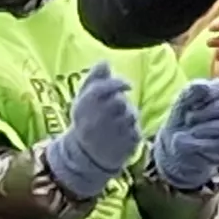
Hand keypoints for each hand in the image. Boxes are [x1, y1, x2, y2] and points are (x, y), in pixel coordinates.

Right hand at [42, 62, 142, 198]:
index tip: (127, 85)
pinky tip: (123, 134)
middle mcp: (94, 122)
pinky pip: (136, 130)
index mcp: (82, 109)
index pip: (100, 91)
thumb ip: (93, 80)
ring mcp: (109, 136)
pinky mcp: (124, 146)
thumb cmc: (87, 121)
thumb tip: (104, 62)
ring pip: (130, 115)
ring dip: (129, 115)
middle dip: (122, 102)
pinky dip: (133, 129)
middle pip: (119, 102)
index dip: (117, 83)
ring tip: (119, 122)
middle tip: (118, 108)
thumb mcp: (83, 101)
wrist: (87, 157)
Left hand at [151, 78, 218, 190]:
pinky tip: (190, 145)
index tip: (192, 103)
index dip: (206, 93)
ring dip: (196, 130)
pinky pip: (215, 145)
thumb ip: (191, 91)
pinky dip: (195, 145)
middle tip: (188, 120)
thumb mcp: (181, 103)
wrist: (172, 150)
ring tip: (189, 133)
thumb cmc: (180, 122)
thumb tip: (205, 87)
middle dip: (200, 115)